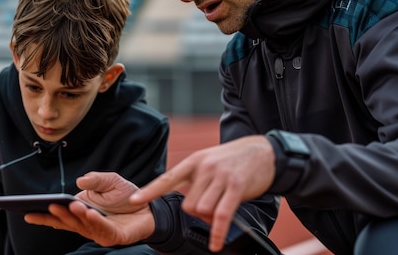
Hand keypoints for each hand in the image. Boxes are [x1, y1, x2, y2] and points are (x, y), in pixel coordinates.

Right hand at [25, 172, 154, 246]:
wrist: (149, 206)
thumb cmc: (126, 194)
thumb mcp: (110, 180)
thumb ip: (96, 179)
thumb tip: (80, 180)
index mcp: (80, 210)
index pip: (58, 214)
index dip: (43, 214)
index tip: (25, 210)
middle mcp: (86, 223)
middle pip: (66, 221)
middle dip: (54, 215)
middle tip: (44, 207)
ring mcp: (98, 232)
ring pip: (82, 225)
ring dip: (74, 216)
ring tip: (68, 206)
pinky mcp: (113, 236)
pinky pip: (102, 229)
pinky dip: (94, 221)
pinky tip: (88, 212)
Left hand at [130, 135, 274, 251]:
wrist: (264, 152)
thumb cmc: (234, 160)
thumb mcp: (209, 161)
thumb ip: (196, 180)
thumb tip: (189, 206)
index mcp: (194, 161)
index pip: (167, 178)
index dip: (150, 191)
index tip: (132, 202)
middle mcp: (205, 167)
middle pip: (188, 204)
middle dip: (197, 214)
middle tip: (211, 210)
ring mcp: (221, 177)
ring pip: (202, 210)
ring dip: (210, 218)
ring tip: (222, 210)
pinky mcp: (236, 187)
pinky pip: (221, 216)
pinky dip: (217, 233)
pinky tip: (216, 245)